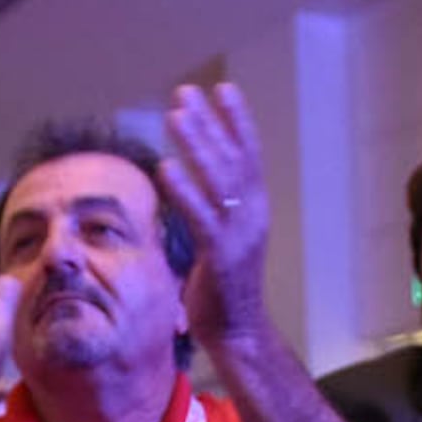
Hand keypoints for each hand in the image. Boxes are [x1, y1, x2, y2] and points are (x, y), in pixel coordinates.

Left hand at [163, 82, 274, 351]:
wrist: (238, 333)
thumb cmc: (223, 287)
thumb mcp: (222, 238)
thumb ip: (213, 208)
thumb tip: (193, 177)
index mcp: (256, 209)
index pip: (249, 154)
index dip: (238, 120)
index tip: (222, 88)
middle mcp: (253, 215)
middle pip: (231, 158)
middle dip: (209, 122)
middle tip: (185, 93)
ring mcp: (240, 235)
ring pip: (218, 180)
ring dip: (196, 144)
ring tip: (175, 115)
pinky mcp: (221, 256)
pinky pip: (200, 216)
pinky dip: (184, 190)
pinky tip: (165, 167)